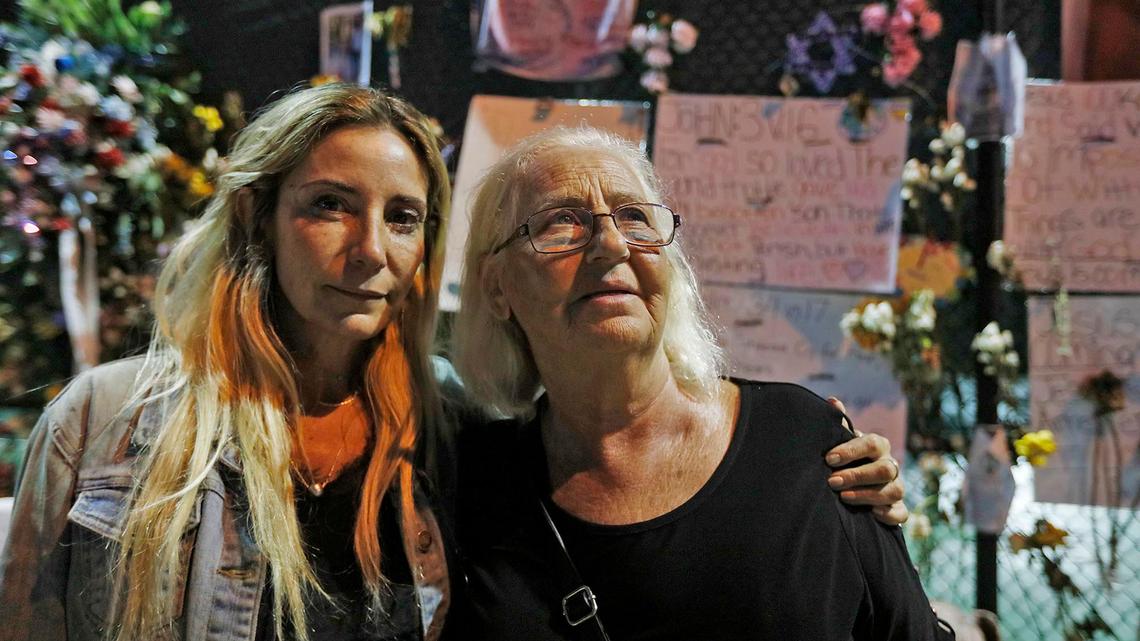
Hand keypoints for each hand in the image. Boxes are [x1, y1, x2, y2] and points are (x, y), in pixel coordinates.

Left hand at [825, 398, 907, 525]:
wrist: (858, 483)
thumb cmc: (849, 458)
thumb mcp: (843, 441)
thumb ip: (839, 424)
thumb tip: (832, 401)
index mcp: (878, 446)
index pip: (870, 443)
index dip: (850, 451)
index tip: (828, 459)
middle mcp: (891, 465)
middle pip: (884, 469)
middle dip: (857, 476)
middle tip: (832, 481)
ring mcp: (897, 486)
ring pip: (894, 491)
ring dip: (868, 495)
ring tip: (843, 497)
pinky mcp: (898, 507)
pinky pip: (902, 513)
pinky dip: (890, 514)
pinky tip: (873, 513)